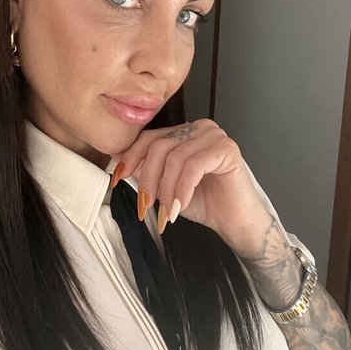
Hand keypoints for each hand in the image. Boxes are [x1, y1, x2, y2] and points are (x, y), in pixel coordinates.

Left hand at [110, 119, 272, 257]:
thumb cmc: (203, 202)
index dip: (130, 157)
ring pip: (175, 158)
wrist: (234, 222)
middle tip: (146, 205)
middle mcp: (199, 127)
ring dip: (167, 189)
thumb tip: (116, 158)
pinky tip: (181, 206)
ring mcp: (215, 135)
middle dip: (148, 180)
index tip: (118, 179)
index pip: (149, 137)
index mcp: (184, 131)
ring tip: (168, 210)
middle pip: (159, 147)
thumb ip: (146, 170)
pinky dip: (183, 189)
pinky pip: (194, 166)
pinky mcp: (227, 148)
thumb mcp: (165, 185)